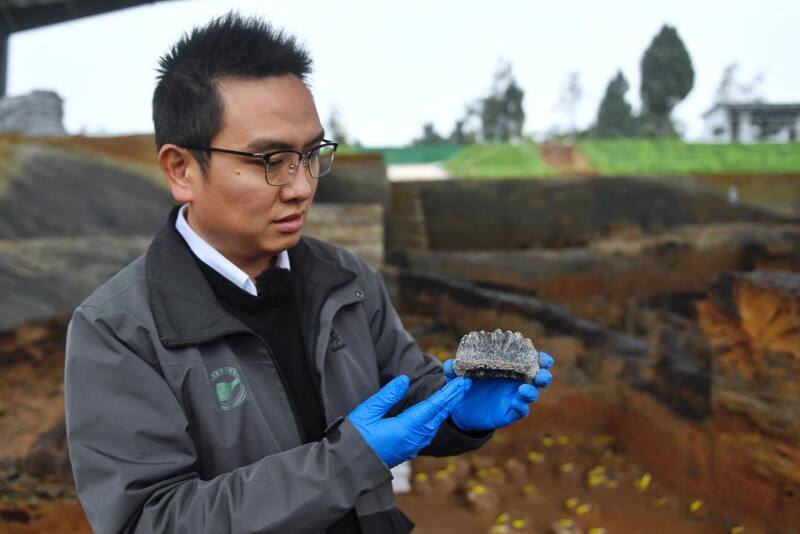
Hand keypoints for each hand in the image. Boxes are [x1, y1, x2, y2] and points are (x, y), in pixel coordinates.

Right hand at [348, 375, 471, 467]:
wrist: (347, 468)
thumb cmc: (355, 439)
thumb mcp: (368, 412)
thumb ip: (388, 395)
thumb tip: (405, 380)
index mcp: (405, 428)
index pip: (433, 407)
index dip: (448, 394)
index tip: (461, 382)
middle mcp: (413, 439)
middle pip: (438, 416)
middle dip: (452, 399)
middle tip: (465, 384)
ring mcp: (411, 446)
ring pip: (434, 425)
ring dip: (445, 409)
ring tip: (454, 395)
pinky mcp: (407, 450)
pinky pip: (428, 432)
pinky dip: (436, 419)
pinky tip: (436, 413)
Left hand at [442, 352, 553, 431]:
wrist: (462, 409)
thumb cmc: (467, 385)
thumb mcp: (458, 376)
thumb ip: (454, 370)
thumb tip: (450, 364)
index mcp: (510, 368)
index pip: (530, 361)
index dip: (541, 358)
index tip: (542, 356)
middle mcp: (516, 382)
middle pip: (538, 378)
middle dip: (544, 375)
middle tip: (542, 373)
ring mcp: (514, 397)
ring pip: (531, 395)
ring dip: (532, 392)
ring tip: (525, 390)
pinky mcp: (509, 412)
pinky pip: (520, 411)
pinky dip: (521, 407)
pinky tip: (518, 403)